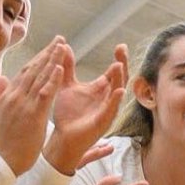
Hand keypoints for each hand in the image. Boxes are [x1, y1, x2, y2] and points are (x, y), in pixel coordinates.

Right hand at [0, 38, 67, 174]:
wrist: (3, 161)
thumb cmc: (3, 141)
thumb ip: (0, 95)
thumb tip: (2, 78)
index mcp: (10, 96)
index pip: (26, 72)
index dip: (38, 58)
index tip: (49, 47)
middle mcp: (16, 96)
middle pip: (34, 69)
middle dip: (48, 53)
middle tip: (60, 39)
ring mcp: (24, 104)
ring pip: (40, 77)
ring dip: (52, 60)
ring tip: (63, 46)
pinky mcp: (33, 114)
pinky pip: (44, 93)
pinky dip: (51, 79)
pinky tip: (59, 67)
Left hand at [43, 44, 129, 173]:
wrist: (61, 138)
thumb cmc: (67, 114)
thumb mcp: (67, 86)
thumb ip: (67, 67)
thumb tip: (65, 46)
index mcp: (100, 90)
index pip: (114, 72)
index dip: (119, 59)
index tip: (120, 46)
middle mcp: (107, 99)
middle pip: (120, 79)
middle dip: (122, 64)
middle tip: (122, 50)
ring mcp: (107, 110)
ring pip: (118, 93)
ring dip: (119, 79)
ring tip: (119, 65)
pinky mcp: (103, 122)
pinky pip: (112, 110)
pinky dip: (116, 100)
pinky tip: (119, 91)